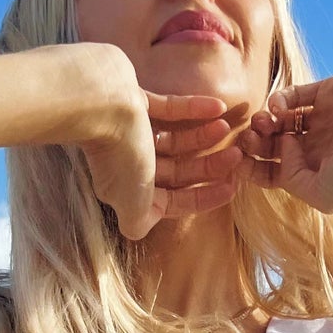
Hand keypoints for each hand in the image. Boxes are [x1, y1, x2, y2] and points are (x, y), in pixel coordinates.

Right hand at [77, 48, 243, 241]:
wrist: (96, 101)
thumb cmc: (118, 153)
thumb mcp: (131, 201)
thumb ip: (139, 219)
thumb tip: (138, 232)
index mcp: (127, 190)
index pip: (172, 201)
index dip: (203, 198)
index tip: (232, 188)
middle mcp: (128, 163)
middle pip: (177, 171)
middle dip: (208, 167)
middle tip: (237, 155)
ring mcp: (130, 131)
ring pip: (174, 140)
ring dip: (202, 137)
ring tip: (226, 127)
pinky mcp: (132, 101)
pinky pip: (168, 108)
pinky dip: (193, 108)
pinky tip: (218, 106)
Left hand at [237, 76, 332, 213]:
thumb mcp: (320, 194)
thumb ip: (289, 178)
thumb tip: (280, 146)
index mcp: (315, 173)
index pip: (272, 172)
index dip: (251, 168)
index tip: (236, 163)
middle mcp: (317, 147)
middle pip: (271, 145)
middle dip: (254, 142)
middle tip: (247, 139)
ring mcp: (321, 118)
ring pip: (279, 119)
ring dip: (263, 120)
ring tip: (262, 123)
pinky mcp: (327, 92)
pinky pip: (293, 94)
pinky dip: (278, 99)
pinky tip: (277, 107)